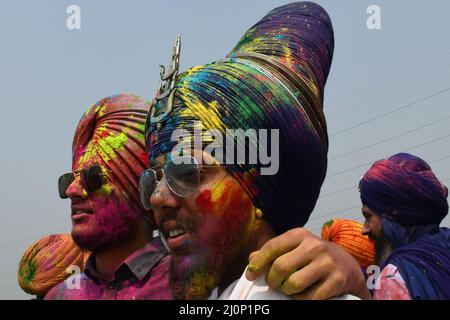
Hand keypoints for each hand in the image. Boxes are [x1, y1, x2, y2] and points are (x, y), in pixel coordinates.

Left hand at [246, 228, 371, 299]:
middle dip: (272, 280)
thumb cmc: (313, 257)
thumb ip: (273, 252)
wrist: (348, 266)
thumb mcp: (294, 248)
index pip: (272, 247)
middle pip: (280, 267)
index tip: (250, 275)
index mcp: (300, 234)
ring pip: (293, 284)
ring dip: (287, 291)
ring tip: (289, 289)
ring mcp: (327, 263)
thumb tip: (251, 260)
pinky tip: (304, 294)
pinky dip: (302, 300)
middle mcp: (314, 245)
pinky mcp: (337, 280)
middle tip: (274, 284)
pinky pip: (309, 297)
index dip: (258, 263)